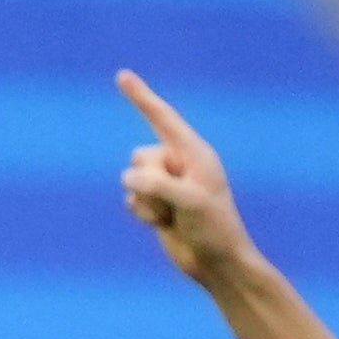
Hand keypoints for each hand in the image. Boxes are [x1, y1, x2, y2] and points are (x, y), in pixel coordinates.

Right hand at [116, 69, 261, 282]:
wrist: (216, 264)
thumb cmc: (213, 229)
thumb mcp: (189, 202)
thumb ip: (157, 184)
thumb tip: (127, 178)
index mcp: (195, 152)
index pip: (162, 117)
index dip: (141, 96)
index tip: (123, 75)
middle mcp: (179, 163)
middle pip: (141, 156)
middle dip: (151, 181)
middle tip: (177, 202)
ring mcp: (166, 184)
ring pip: (132, 179)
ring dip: (148, 202)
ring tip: (173, 217)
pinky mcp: (155, 203)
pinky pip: (130, 199)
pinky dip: (143, 214)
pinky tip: (163, 225)